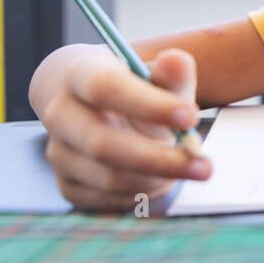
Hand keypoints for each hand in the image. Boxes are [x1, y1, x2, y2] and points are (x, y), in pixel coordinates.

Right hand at [41, 48, 211, 212]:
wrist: (92, 107)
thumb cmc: (133, 90)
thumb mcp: (154, 76)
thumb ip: (171, 74)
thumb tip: (179, 61)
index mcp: (79, 76)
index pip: (105, 88)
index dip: (148, 105)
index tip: (191, 117)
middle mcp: (59, 115)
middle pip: (102, 144)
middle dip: (159, 159)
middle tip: (204, 166)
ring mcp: (59, 153)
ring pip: (108, 178)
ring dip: (156, 179)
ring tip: (187, 168)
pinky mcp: (67, 185)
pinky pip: (108, 201)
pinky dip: (142, 195)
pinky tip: (161, 180)